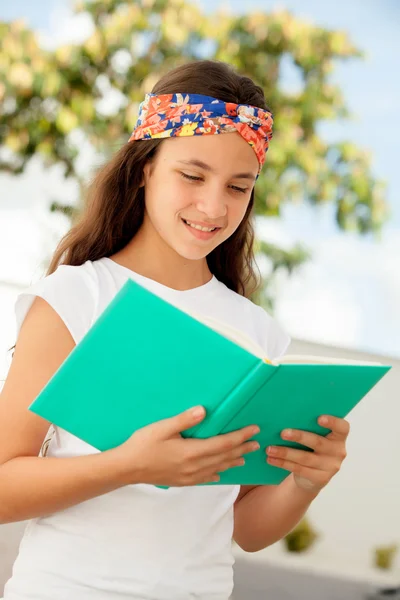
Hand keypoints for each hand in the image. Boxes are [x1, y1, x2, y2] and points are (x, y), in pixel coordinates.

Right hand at [113, 406, 259, 486]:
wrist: (127, 468)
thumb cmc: (143, 444)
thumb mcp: (162, 428)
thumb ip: (184, 420)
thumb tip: (204, 410)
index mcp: (191, 452)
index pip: (223, 443)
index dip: (240, 436)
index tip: (253, 430)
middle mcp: (194, 467)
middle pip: (224, 457)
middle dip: (242, 448)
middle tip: (257, 443)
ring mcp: (189, 476)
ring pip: (217, 469)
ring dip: (232, 461)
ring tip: (245, 456)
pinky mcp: (182, 481)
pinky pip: (205, 478)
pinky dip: (216, 474)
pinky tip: (220, 473)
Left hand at [266, 415, 349, 492]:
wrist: (313, 476)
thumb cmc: (311, 447)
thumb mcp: (315, 436)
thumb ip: (309, 426)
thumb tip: (285, 413)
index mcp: (339, 437)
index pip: (343, 428)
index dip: (333, 422)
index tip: (319, 418)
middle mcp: (338, 451)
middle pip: (318, 442)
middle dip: (299, 437)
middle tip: (282, 433)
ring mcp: (330, 467)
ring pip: (305, 458)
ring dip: (285, 453)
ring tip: (269, 449)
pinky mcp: (320, 478)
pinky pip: (299, 469)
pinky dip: (283, 463)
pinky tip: (271, 459)